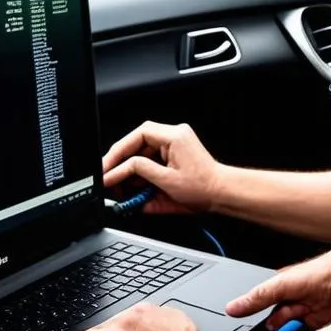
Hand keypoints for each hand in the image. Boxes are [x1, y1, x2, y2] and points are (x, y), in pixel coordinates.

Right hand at [102, 121, 222, 215]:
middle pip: (137, 143)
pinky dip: (140, 174)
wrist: (223, 194)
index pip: (137, 137)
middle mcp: (173, 137)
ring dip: (129, 170)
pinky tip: (134, 188)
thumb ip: (142, 172)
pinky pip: (150, 160)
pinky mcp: (173, 156)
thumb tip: (122, 169)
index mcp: (173, 137)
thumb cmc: (204, 188)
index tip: (108, 167)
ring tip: (119, 186)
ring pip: (141, 153)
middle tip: (107, 176)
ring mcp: (174, 145)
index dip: (118, 152)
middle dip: (120, 161)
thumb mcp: (167, 182)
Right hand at [226, 249, 330, 330]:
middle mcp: (292, 305)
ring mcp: (307, 318)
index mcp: (279, 292)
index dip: (254, 327)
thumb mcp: (282, 284)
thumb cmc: (320, 272)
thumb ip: (258, 298)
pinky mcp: (320, 329)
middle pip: (275, 328)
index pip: (260, 312)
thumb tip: (232, 307)